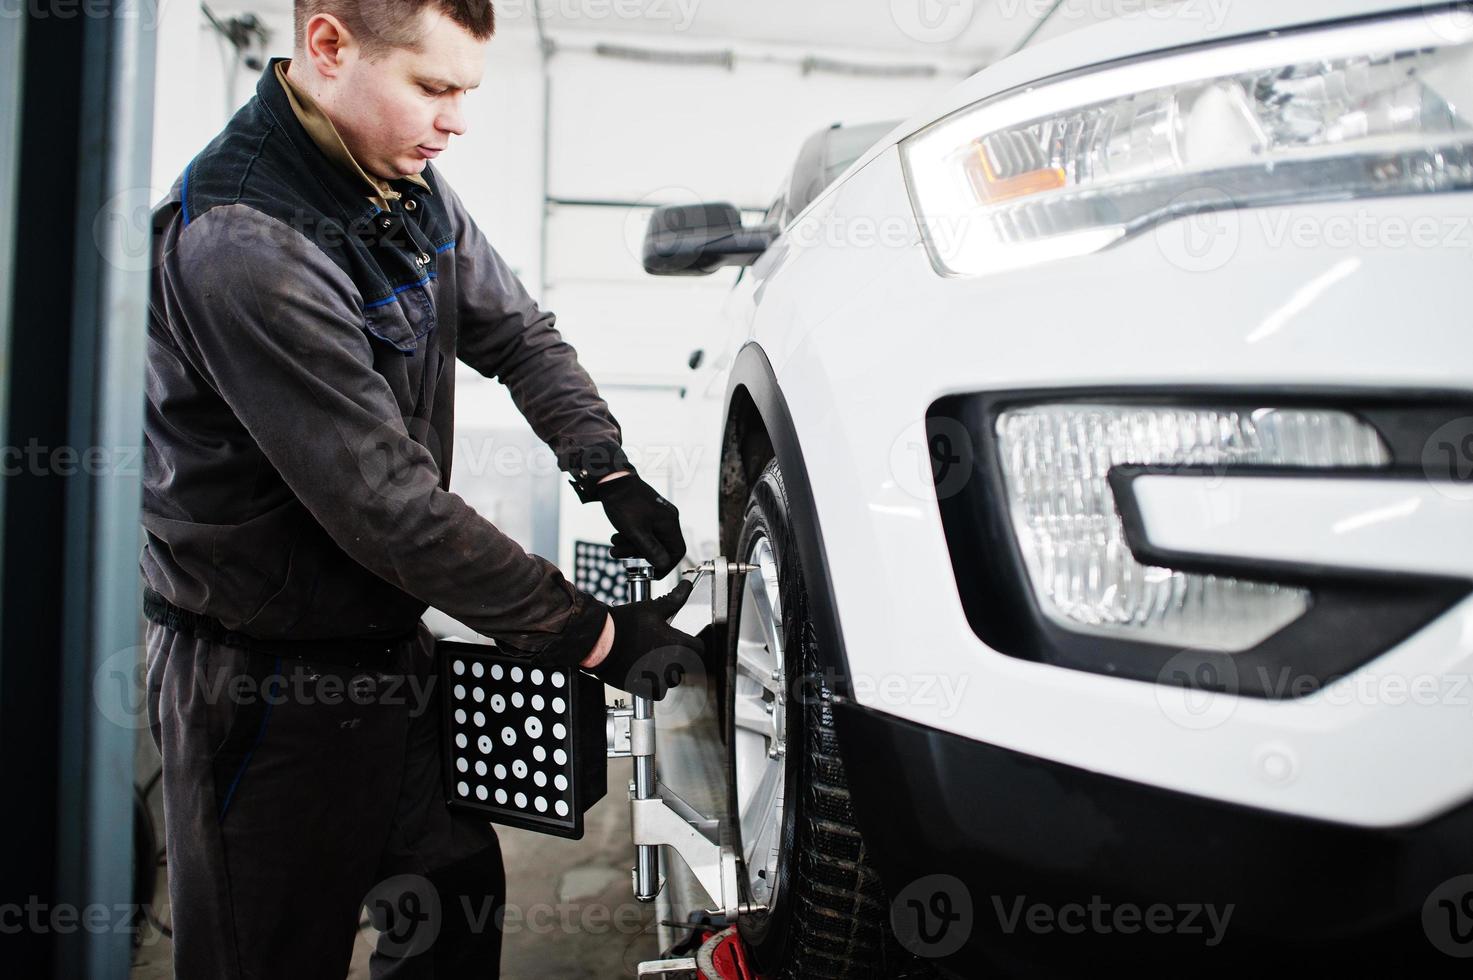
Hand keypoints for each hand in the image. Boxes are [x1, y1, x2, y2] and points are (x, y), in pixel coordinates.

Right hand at [586, 579, 702, 699]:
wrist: (599, 641)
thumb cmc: (626, 624)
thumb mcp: (653, 608)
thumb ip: (675, 599)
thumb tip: (686, 586)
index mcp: (678, 644)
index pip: (698, 649)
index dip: (690, 644)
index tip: (680, 641)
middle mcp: (672, 664)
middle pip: (684, 664)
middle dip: (674, 657)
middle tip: (656, 648)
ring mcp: (659, 678)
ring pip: (671, 679)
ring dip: (664, 672)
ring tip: (647, 660)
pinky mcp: (645, 689)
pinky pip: (658, 692)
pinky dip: (653, 685)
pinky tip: (643, 673)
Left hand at [590, 473, 686, 578]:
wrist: (610, 480)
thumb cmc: (624, 503)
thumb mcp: (636, 532)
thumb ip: (651, 550)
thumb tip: (663, 565)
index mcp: (669, 523)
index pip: (677, 552)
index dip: (665, 565)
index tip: (650, 573)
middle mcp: (666, 519)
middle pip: (660, 548)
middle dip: (639, 555)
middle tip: (622, 555)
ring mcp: (656, 516)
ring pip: (648, 542)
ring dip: (630, 548)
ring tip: (615, 545)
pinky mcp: (646, 515)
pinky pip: (642, 533)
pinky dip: (629, 539)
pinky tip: (616, 537)